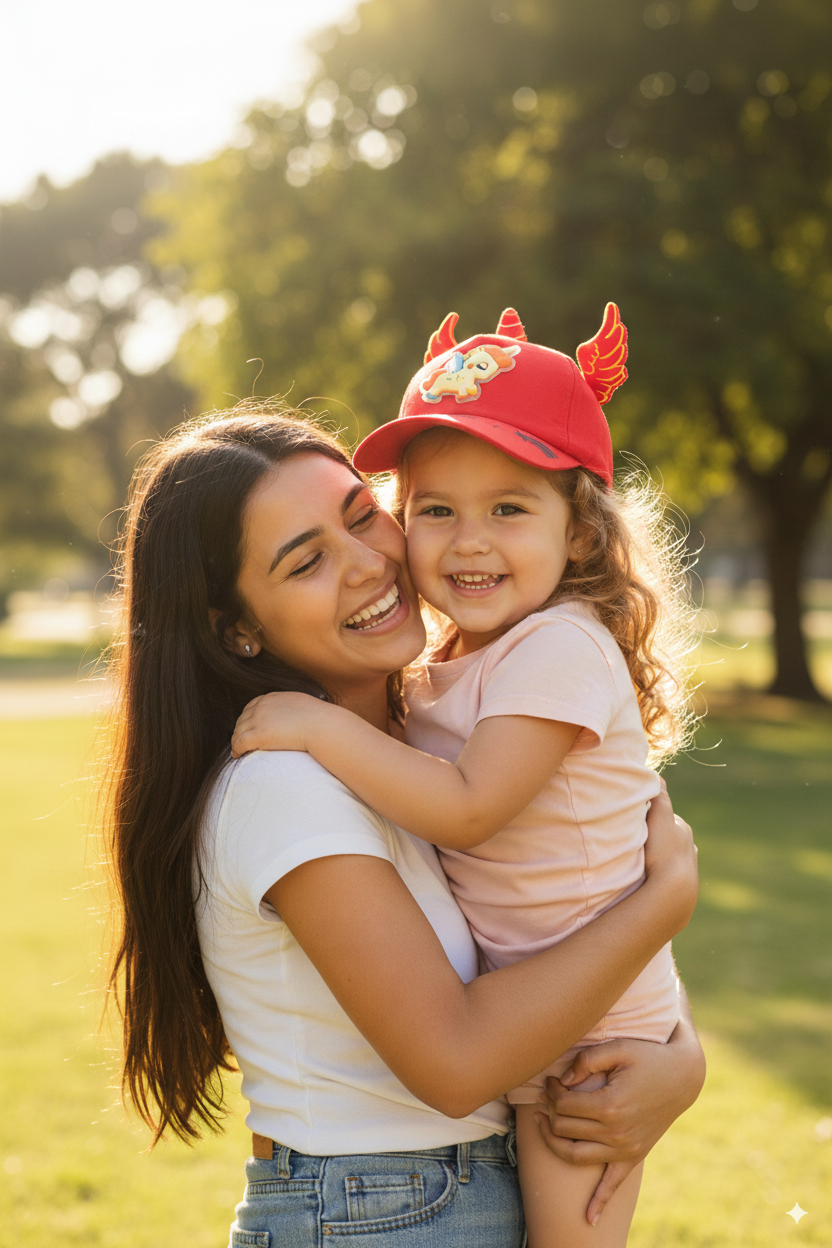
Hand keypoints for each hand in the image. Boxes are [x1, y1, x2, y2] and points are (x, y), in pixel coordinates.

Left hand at [231, 691, 319, 757]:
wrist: (321, 725)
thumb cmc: (318, 718)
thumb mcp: (302, 704)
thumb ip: (292, 708)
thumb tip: (295, 716)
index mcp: (271, 698)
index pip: (252, 707)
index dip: (247, 718)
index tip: (248, 727)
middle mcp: (261, 706)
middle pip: (242, 719)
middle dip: (240, 730)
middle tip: (240, 741)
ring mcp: (258, 720)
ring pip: (238, 731)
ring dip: (236, 741)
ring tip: (238, 750)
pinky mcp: (258, 735)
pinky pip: (239, 743)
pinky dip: (236, 749)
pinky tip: (237, 755)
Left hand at [534, 1010, 705, 1224]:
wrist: (683, 1077)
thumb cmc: (649, 1056)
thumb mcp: (619, 1048)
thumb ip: (587, 1059)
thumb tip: (563, 1079)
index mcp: (610, 1105)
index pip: (564, 1104)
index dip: (551, 1091)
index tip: (549, 1080)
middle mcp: (616, 1132)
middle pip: (565, 1128)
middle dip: (549, 1109)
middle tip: (546, 1094)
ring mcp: (625, 1148)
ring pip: (575, 1155)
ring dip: (553, 1142)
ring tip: (542, 1124)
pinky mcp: (633, 1156)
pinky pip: (612, 1184)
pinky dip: (599, 1202)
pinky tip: (588, 1218)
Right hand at [642, 784, 697, 927]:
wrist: (673, 892)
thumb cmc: (663, 852)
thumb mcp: (659, 818)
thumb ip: (659, 797)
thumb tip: (658, 775)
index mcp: (684, 831)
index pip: (665, 818)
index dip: (648, 816)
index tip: (634, 820)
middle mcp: (690, 848)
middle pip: (668, 837)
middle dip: (654, 837)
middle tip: (635, 841)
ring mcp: (687, 870)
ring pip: (668, 858)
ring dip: (657, 858)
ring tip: (640, 863)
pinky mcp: (682, 889)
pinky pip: (667, 877)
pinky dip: (659, 875)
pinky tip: (648, 879)